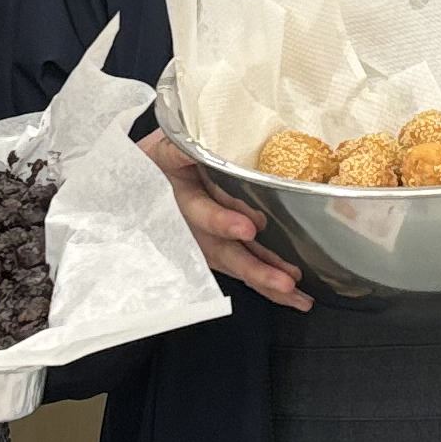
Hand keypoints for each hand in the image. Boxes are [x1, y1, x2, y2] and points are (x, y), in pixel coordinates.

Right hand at [143, 134, 308, 309]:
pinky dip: (265, 283)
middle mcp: (191, 227)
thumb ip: (180, 150)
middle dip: (254, 269)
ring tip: (295, 293)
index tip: (248, 228)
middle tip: (285, 281)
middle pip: (222, 252)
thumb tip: (191, 149)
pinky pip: (241, 267)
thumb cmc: (161, 160)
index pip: (199, 212)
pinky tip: (291, 294)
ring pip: (235, 265)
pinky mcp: (217, 249)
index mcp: (177, 198)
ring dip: (265, 281)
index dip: (222, 222)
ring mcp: (204, 241)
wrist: (144, 176)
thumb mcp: (165, 147)